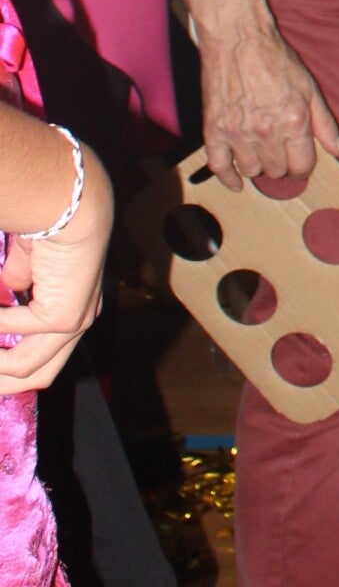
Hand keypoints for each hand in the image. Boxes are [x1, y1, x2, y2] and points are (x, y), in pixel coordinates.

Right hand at [0, 136, 111, 392]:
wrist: (70, 205)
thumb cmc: (50, 222)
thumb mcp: (29, 259)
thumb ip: (20, 281)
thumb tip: (10, 291)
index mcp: (76, 309)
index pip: (44, 359)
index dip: (10, 371)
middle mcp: (81, 322)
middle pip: (37, 376)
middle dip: (2, 382)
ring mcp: (76, 324)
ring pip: (26, 368)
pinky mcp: (64, 318)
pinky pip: (15, 335)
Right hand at [182, 0, 338, 190]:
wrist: (237, 39)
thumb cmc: (276, 60)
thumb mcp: (309, 88)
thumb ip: (325, 123)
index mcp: (293, 122)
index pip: (301, 166)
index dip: (302, 167)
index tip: (299, 161)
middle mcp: (266, 132)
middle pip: (276, 171)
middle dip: (281, 164)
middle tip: (279, 151)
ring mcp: (237, 133)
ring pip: (251, 170)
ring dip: (258, 166)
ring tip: (260, 153)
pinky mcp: (213, 130)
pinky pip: (219, 167)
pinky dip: (227, 178)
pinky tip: (236, 181)